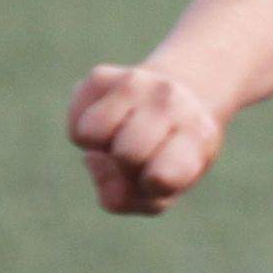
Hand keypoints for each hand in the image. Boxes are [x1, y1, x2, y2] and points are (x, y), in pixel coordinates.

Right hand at [67, 62, 225, 216]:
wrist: (181, 98)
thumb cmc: (169, 157)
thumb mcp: (162, 192)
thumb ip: (123, 198)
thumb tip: (91, 159)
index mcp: (198, 135)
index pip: (161, 177)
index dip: (151, 186)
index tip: (160, 175)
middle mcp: (170, 101)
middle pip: (124, 155)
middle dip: (125, 166)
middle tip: (142, 154)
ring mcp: (136, 82)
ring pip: (90, 134)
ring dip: (100, 146)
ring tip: (122, 137)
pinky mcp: (101, 75)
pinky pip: (74, 123)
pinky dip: (83, 133)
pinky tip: (110, 122)